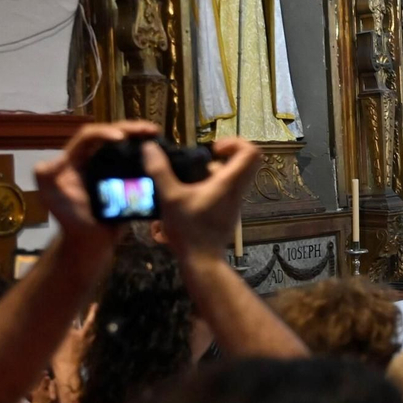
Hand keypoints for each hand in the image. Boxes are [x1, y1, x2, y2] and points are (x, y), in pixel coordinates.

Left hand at [33, 120, 159, 250]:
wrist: (89, 241)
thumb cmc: (68, 218)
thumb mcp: (51, 196)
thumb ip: (45, 177)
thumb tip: (53, 160)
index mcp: (75, 158)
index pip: (89, 136)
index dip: (104, 132)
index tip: (121, 138)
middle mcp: (93, 159)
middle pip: (111, 135)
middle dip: (129, 128)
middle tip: (149, 129)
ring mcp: (110, 169)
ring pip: (125, 146)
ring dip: (140, 138)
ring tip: (156, 134)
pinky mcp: (124, 180)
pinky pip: (135, 163)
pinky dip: (147, 155)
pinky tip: (159, 153)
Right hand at [143, 137, 260, 258]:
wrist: (201, 259)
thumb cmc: (189, 229)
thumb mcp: (170, 198)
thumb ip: (160, 171)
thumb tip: (150, 147)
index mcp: (229, 183)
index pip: (252, 152)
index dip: (235, 143)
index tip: (213, 148)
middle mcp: (237, 190)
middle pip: (247, 162)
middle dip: (226, 154)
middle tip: (206, 157)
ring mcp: (234, 202)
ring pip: (235, 176)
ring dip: (216, 171)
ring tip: (192, 177)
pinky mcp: (228, 212)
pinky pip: (227, 190)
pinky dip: (213, 185)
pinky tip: (191, 193)